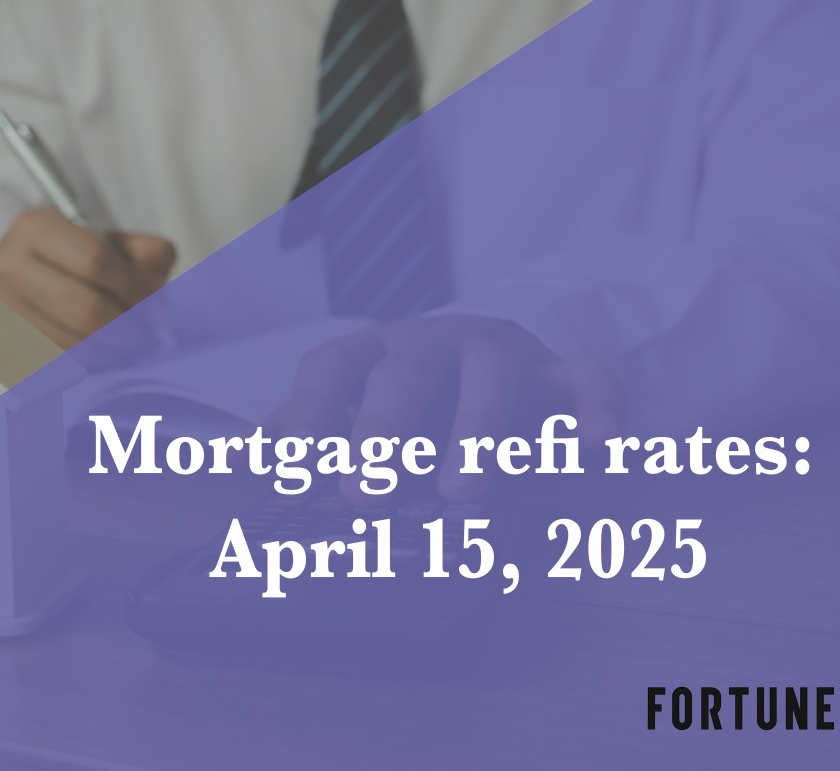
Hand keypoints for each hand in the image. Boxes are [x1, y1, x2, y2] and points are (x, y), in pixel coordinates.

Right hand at [0, 207, 176, 347]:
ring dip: (114, 349)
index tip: (152, 301)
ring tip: (129, 341)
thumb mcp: (114, 242)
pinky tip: (103, 350)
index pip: (95, 260)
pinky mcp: (3, 346)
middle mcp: (8, 266)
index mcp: (36, 228)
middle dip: (128, 326)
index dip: (133, 287)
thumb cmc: (78, 258)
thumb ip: (148, 257)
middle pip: (86, 309)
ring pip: (75, 343)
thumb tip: (157, 308)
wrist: (26, 276)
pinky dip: (92, 362)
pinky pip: (60, 364)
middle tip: (148, 332)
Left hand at [266, 315, 621, 501]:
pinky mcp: (555, 372)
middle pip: (405, 374)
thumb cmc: (413, 391)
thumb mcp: (356, 406)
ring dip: (477, 432)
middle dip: (383, 434)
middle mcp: (431, 344)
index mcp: (373, 352)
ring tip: (463, 492)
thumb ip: (308, 433)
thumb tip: (241, 460)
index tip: (288, 468)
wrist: (492, 351)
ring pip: (491, 376)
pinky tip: (598, 448)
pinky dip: (595, 410)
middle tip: (364, 495)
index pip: (331, 370)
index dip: (307, 414)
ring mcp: (497, 353)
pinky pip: (584, 380)